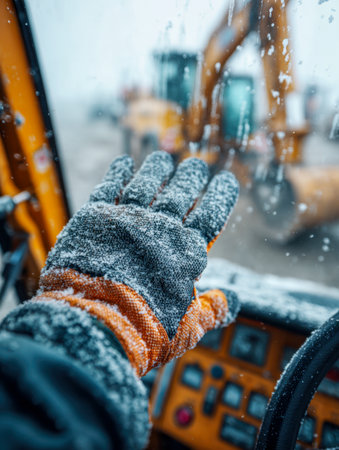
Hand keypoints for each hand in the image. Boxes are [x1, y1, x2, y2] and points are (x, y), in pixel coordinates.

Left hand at [38, 151, 238, 375]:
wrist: (97, 322)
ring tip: (163, 157)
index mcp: (184, 253)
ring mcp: (126, 220)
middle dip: (190, 178)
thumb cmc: (147, 329)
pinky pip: (109, 188)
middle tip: (197, 163)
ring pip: (146, 185)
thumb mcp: (189, 326)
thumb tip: (234, 301)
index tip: (228, 180)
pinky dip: (116, 174)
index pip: (210, 216)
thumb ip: (213, 309)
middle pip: (179, 195)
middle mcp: (158, 229)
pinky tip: (124, 162)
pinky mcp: (95, 218)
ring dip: (156, 170)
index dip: (220, 197)